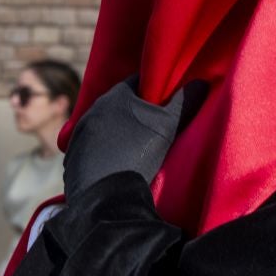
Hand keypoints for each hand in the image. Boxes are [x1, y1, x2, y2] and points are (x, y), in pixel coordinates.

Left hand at [61, 77, 206, 196]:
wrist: (105, 194)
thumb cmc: (137, 153)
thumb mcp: (168, 126)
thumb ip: (184, 102)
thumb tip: (202, 82)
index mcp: (114, 96)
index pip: (136, 82)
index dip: (153, 89)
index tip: (165, 100)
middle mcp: (92, 110)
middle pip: (118, 103)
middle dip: (133, 110)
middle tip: (151, 123)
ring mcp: (79, 133)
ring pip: (103, 125)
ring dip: (116, 130)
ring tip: (133, 145)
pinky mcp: (73, 155)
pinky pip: (91, 146)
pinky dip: (102, 150)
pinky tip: (114, 161)